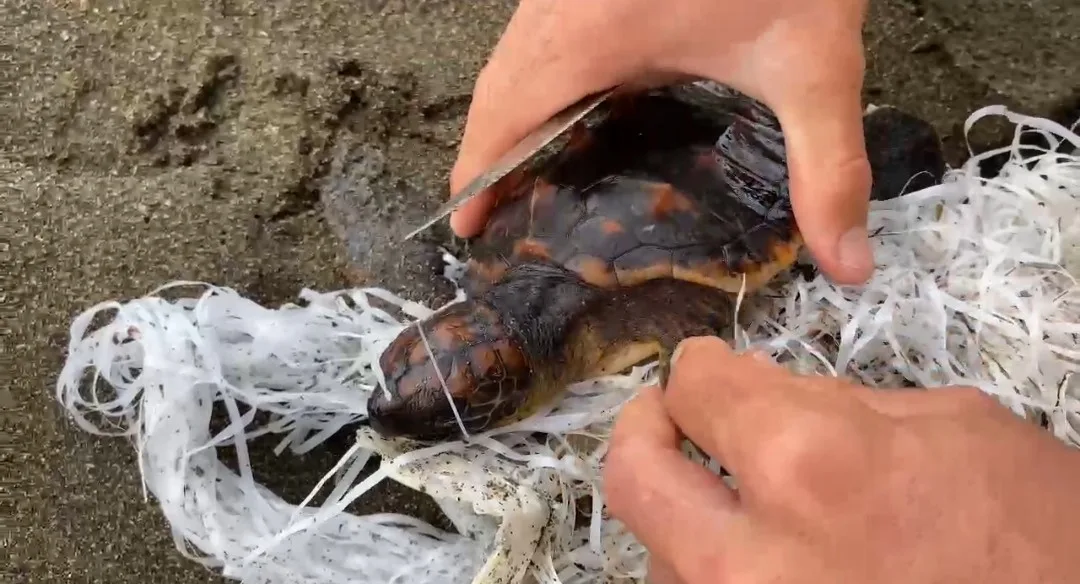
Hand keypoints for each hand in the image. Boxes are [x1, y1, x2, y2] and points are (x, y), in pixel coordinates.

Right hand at [450, 0, 874, 283]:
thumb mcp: (814, 65)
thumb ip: (827, 167)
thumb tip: (848, 265)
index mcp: (592, 34)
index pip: (505, 112)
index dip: (478, 173)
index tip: (465, 226)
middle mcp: (561, 4)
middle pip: (498, 86)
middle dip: (491, 153)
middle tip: (501, 213)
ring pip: (515, 54)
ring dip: (513, 113)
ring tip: (531, 171)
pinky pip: (542, 30)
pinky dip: (540, 76)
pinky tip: (578, 104)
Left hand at [603, 336, 1079, 582]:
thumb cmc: (1040, 533)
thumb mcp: (950, 428)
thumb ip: (832, 405)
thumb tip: (755, 394)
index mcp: (809, 464)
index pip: (696, 389)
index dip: (700, 367)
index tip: (707, 367)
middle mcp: (752, 557)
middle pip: (633, 476)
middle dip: (645, 431)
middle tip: (668, 417)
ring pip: (659, 555)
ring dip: (684, 513)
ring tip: (727, 496)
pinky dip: (712, 570)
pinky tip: (757, 554)